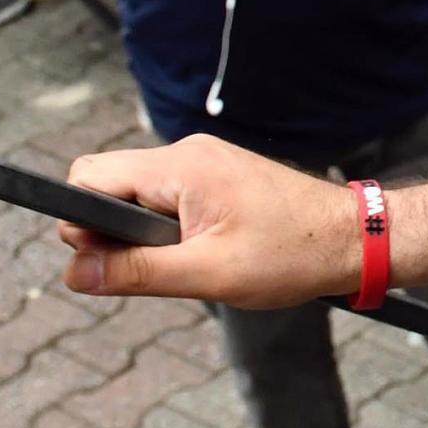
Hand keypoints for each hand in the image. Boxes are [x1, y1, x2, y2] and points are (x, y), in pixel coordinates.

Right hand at [60, 134, 356, 306]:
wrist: (353, 238)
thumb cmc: (292, 254)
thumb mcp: (207, 273)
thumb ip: (136, 272)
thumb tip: (74, 273)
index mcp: (181, 166)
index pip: (90, 175)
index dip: (82, 221)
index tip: (103, 258)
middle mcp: (188, 154)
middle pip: (110, 185)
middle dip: (113, 231)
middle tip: (153, 269)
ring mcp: (205, 163)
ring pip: (138, 195)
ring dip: (144, 233)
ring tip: (187, 262)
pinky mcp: (218, 177)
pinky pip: (167, 198)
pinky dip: (169, 228)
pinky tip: (201, 252)